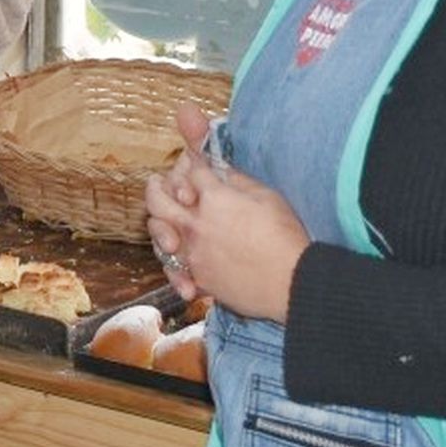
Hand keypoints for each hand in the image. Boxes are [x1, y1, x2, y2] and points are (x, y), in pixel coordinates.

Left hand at [145, 104, 309, 322]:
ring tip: (161, 218)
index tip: (194, 162)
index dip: (191, 164)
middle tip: (157, 182)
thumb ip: (238, 180)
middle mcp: (196, 224)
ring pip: (158, 234)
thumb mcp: (266, 196)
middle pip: (158, 200)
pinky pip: (172, 267)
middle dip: (155, 187)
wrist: (290, 283)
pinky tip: (175, 254)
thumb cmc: (284, 238)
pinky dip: (171, 260)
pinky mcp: (198, 278)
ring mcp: (193, 253)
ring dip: (158, 223)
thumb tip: (221, 170)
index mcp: (213, 198)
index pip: (191, 171)